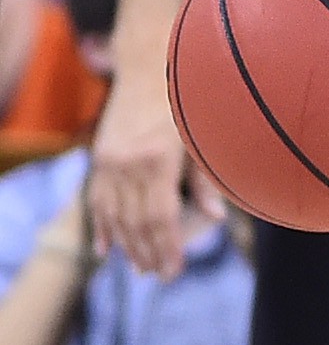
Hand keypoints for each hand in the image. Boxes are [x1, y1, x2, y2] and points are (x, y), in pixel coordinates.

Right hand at [85, 71, 223, 280]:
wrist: (150, 67)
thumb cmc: (189, 100)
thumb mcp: (203, 136)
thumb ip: (206, 179)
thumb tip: (215, 218)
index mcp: (157, 159)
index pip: (159, 217)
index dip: (166, 247)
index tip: (174, 270)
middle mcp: (127, 163)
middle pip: (135, 222)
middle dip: (148, 253)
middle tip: (160, 277)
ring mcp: (109, 160)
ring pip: (114, 215)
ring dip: (126, 245)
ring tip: (140, 268)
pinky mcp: (100, 157)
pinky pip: (98, 199)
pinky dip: (102, 226)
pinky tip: (106, 249)